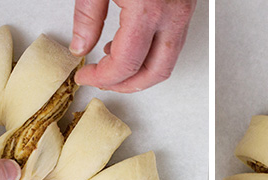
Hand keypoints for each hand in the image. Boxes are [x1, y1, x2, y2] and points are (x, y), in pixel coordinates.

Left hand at [69, 0, 196, 91]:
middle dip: (127, 85)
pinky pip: (174, 41)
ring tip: (113, 65)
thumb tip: (81, 45)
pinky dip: (154, 53)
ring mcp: (184, 11)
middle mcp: (172, 14)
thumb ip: (87, 15)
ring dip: (142, 71)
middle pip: (155, 72)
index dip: (102, 77)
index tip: (86, 76)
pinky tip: (132, 45)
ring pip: (169, 60)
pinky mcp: (186, 5)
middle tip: (102, 83)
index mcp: (147, 10)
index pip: (126, 63)